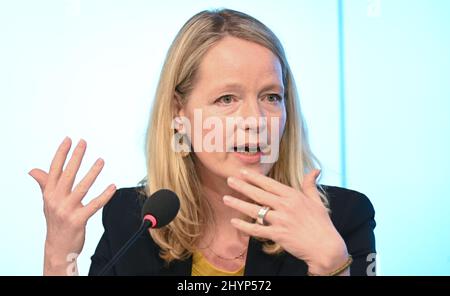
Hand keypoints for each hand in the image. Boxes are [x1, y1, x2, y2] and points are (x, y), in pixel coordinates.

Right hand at [29, 137, 115, 274]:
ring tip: (101, 160)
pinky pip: (94, 205)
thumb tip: (33, 170)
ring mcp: (66, 210)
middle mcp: (55, 200)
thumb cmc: (55, 221)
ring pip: (82, 187)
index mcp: (48, 193)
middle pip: (67, 174)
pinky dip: (105, 195)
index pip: (54, 169)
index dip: (61, 154)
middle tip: (84, 142)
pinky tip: (113, 186)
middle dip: (76, 157)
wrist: (58, 247)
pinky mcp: (78, 220)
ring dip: (93, 173)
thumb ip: (44, 184)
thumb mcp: (48, 202)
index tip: (69, 139)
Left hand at [224, 168, 348, 274]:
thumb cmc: (322, 224)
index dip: (255, 178)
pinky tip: (234, 221)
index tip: (243, 172)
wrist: (326, 247)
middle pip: (259, 194)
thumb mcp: (317, 201)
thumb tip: (315, 170)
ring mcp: (281, 221)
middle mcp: (285, 206)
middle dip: (242, 186)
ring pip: (255, 210)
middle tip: (229, 179)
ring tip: (225, 198)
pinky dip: (244, 226)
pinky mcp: (278, 235)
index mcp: (293, 196)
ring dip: (239, 204)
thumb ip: (310, 185)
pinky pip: (257, 229)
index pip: (270, 184)